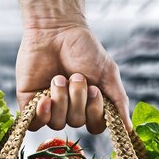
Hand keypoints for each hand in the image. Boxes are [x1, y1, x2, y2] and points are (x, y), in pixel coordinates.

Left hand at [16, 24, 131, 133]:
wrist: (56, 30)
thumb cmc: (84, 49)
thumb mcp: (108, 74)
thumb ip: (119, 102)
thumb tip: (129, 129)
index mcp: (89, 104)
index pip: (95, 126)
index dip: (95, 114)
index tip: (94, 90)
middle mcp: (70, 109)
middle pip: (76, 122)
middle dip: (78, 99)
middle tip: (76, 76)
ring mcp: (50, 107)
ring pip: (57, 123)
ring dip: (61, 99)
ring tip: (59, 77)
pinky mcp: (30, 103)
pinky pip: (35, 124)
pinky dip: (42, 114)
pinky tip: (45, 98)